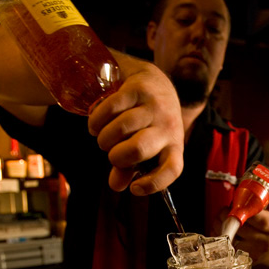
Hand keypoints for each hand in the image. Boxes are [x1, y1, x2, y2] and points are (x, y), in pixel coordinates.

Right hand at [88, 51, 184, 194]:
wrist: (153, 80)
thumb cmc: (148, 122)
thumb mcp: (143, 146)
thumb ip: (128, 168)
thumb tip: (116, 186)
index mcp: (174, 146)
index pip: (172, 168)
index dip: (154, 183)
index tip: (134, 188)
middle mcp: (168, 126)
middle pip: (139, 149)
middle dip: (116, 156)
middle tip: (111, 154)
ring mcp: (154, 106)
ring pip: (121, 128)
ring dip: (104, 138)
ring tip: (102, 137)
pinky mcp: (138, 88)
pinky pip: (110, 108)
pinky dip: (96, 120)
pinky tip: (95, 124)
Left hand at [213, 194, 268, 268]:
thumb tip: (263, 177)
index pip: (260, 220)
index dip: (246, 211)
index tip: (237, 204)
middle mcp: (265, 241)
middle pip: (242, 228)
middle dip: (228, 216)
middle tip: (224, 209)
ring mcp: (253, 251)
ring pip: (231, 237)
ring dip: (220, 225)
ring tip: (220, 218)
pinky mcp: (242, 258)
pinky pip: (225, 246)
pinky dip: (218, 236)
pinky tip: (218, 229)